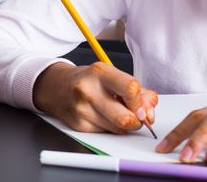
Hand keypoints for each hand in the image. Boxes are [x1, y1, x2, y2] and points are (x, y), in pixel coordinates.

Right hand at [33, 62, 157, 133]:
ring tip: (115, 113)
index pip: (131, 89)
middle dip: (137, 121)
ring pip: (118, 129)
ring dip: (123, 125)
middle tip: (136, 116)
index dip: (142, 102)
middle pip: (125, 117)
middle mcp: (87, 90)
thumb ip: (136, 91)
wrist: (56, 86)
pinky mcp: (78, 125)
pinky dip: (110, 128)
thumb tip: (149, 111)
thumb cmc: (89, 80)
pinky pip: (106, 133)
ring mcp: (81, 109)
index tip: (143, 107)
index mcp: (99, 73)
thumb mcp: (112, 76)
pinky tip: (103, 117)